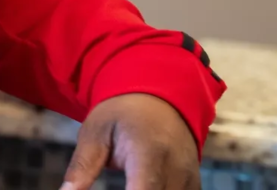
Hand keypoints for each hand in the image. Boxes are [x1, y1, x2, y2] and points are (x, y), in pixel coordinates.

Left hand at [60, 93, 199, 189]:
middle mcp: (176, 169)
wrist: (158, 97)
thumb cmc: (121, 114)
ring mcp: (189, 179)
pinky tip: (137, 187)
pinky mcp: (194, 186)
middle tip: (118, 183)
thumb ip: (82, 167)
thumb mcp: (95, 131)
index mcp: (149, 153)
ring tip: (125, 183)